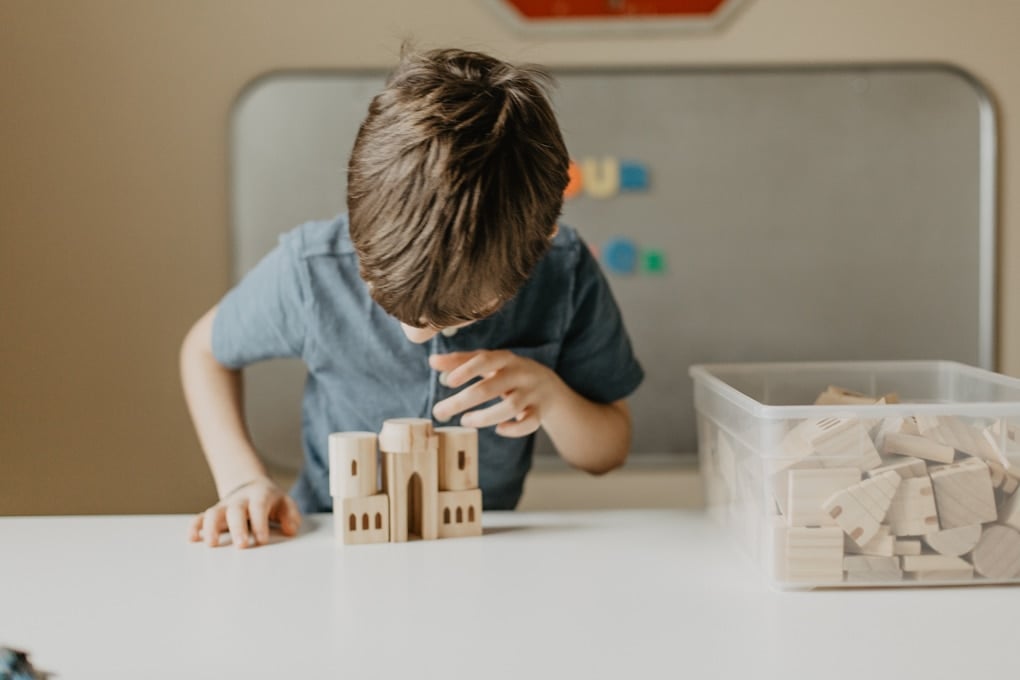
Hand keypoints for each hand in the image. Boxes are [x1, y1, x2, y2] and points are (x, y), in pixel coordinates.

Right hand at [188, 476, 300, 548]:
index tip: (261, 541)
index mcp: (259, 496)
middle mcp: (240, 500)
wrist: (252, 487)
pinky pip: (200, 517)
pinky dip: (194, 527)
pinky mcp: (213, 513)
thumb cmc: (271, 501)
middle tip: (241, 546)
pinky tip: (193, 539)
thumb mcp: (285, 504)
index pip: (258, 507)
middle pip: (235, 510)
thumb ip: (291, 516)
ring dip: (211, 527)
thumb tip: (290, 529)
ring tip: (212, 544)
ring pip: (214, 513)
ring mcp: (224, 506)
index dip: (260, 523)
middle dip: (237, 528)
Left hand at [430, 350, 563, 436]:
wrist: (549, 385)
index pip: (486, 360)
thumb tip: (432, 361)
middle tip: (439, 412)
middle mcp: (520, 374)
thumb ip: (461, 361)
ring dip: (485, 416)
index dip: (467, 370)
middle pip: (492, 387)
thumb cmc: (509, 373)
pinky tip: (499, 429)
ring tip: (465, 421)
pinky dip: (514, 429)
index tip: (448, 382)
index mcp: (505, 359)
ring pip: (511, 406)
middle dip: (463, 401)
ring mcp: (532, 393)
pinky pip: (530, 423)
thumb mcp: (490, 363)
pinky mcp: (540, 411)